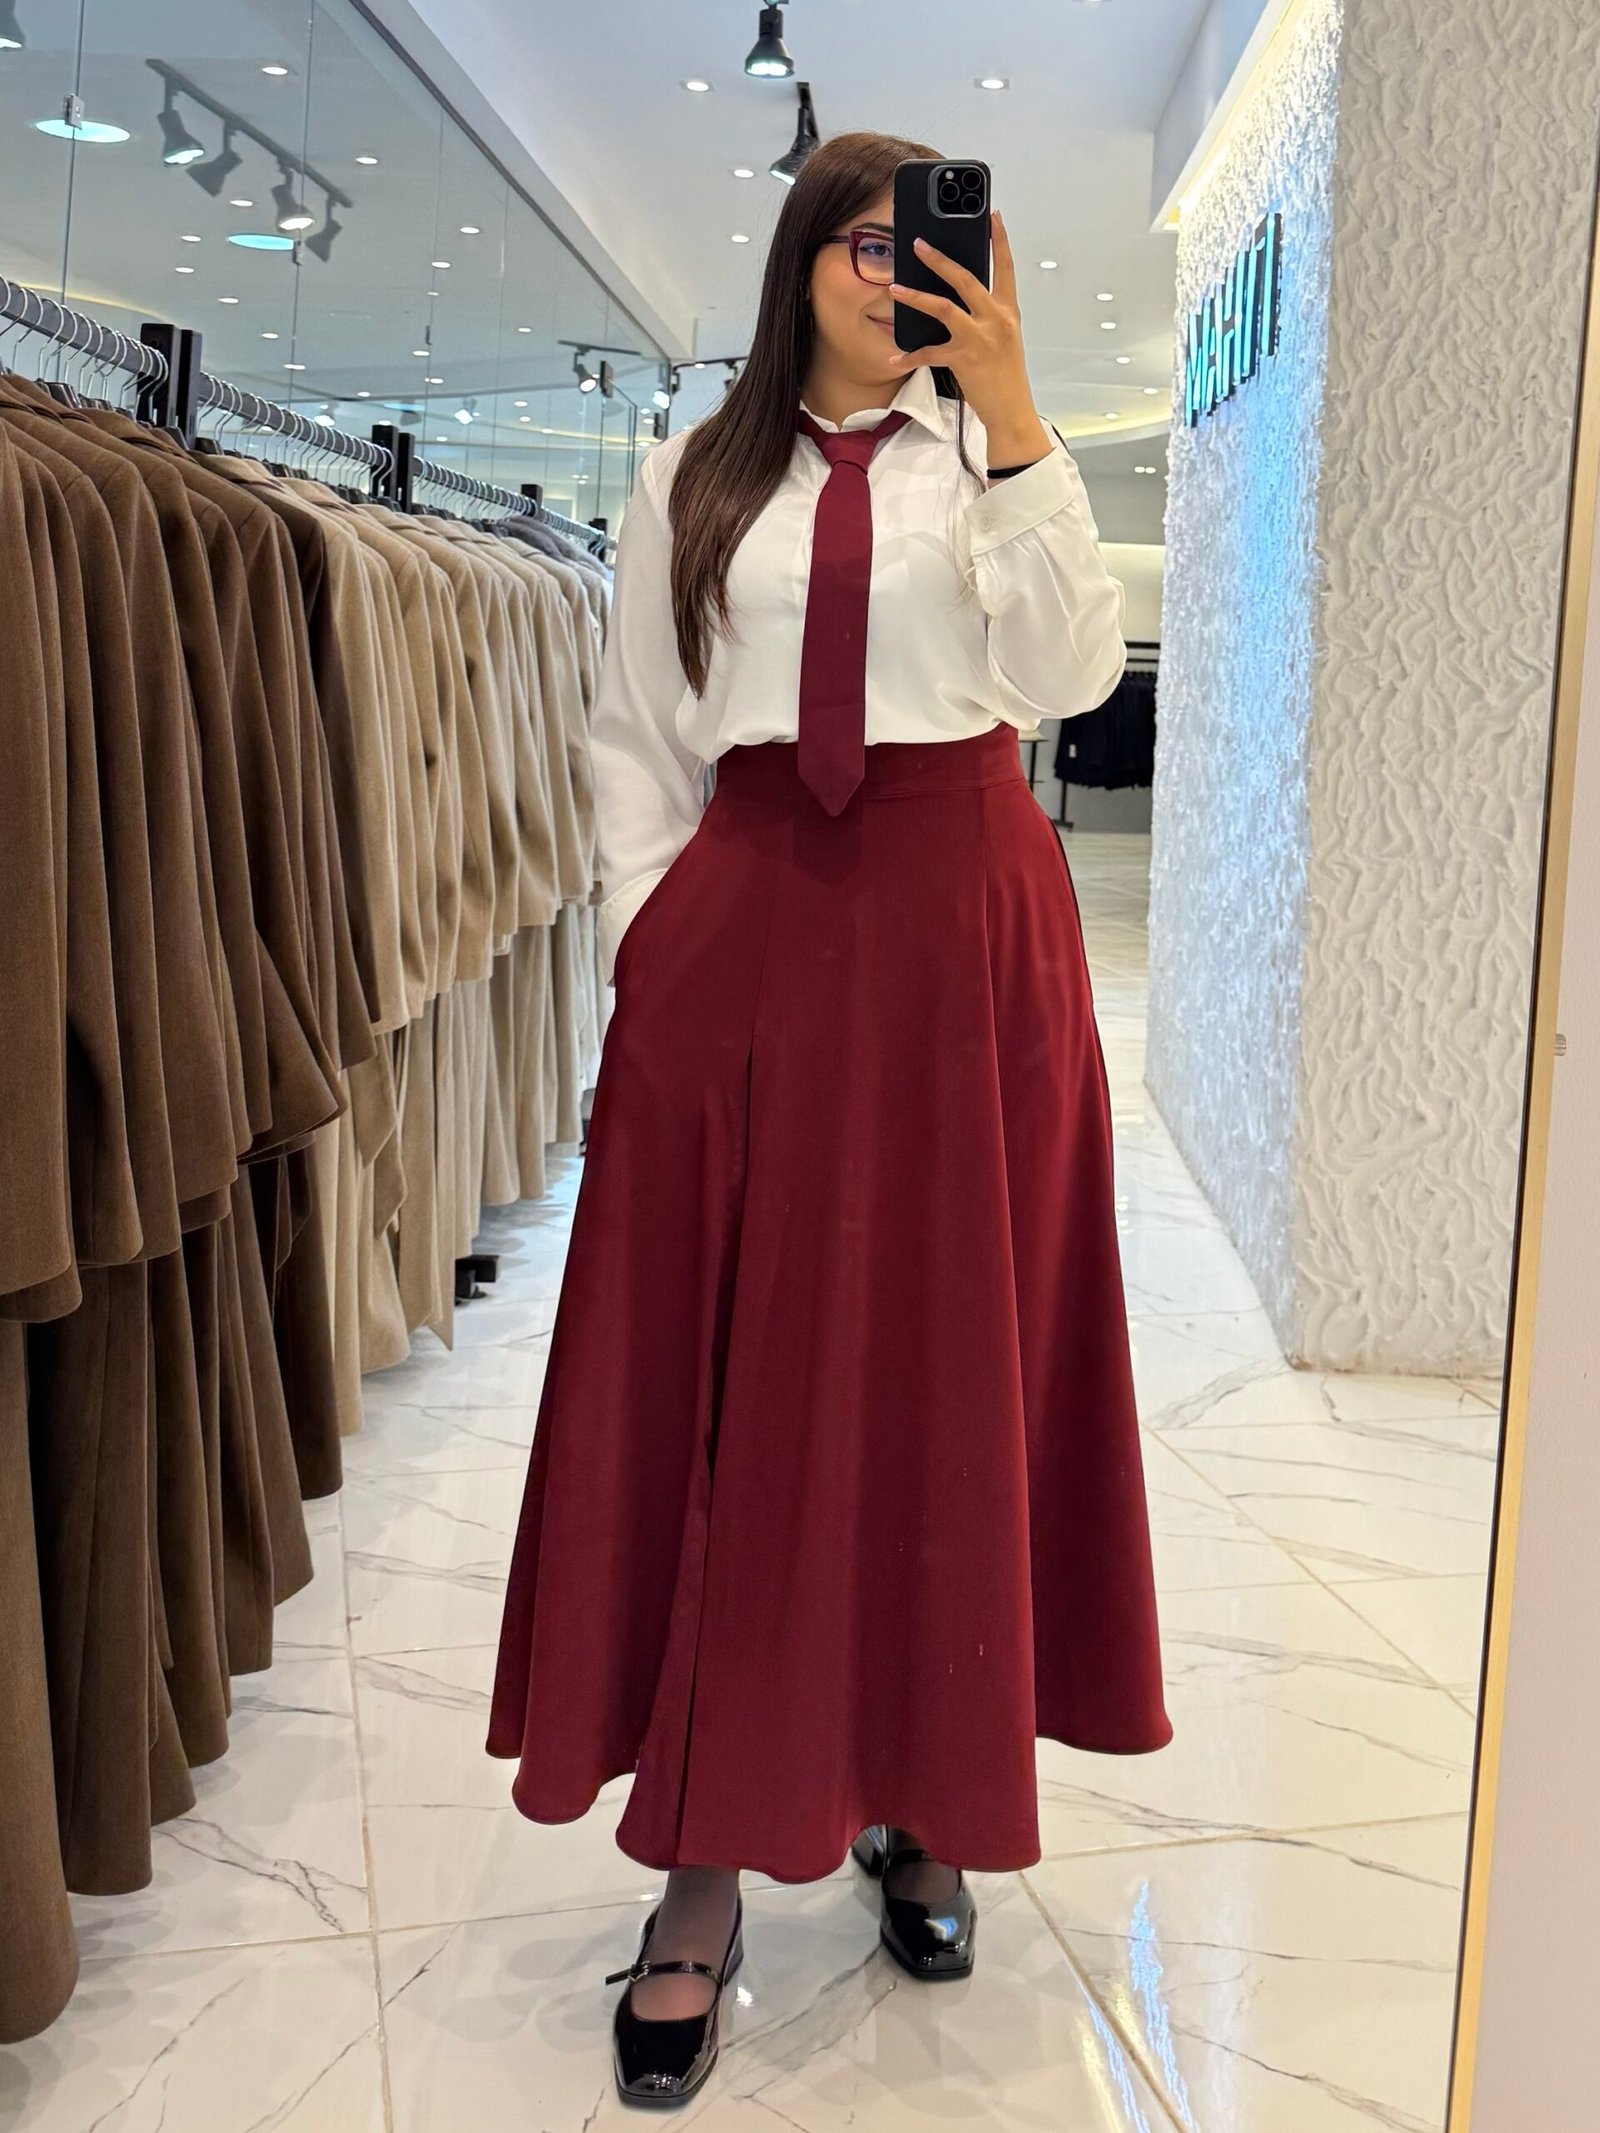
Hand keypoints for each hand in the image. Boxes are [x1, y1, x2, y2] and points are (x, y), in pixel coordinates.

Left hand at [887, 208, 1049, 462]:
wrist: (1010, 409)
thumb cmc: (1005, 374)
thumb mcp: (1004, 337)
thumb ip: (987, 314)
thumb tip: (960, 295)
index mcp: (1007, 311)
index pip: (1005, 268)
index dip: (999, 241)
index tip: (992, 216)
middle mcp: (995, 319)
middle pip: (965, 279)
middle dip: (939, 259)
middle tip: (918, 243)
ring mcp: (979, 338)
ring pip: (943, 307)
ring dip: (915, 297)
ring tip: (895, 288)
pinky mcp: (964, 359)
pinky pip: (930, 353)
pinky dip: (910, 357)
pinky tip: (894, 359)